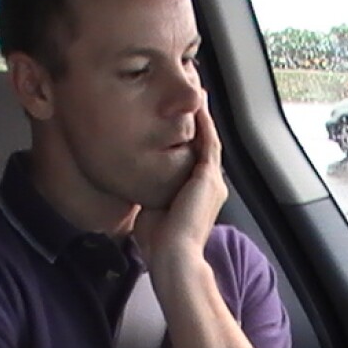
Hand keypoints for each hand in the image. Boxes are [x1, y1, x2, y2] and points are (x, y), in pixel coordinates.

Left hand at [134, 90, 227, 271]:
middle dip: (200, 117)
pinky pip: (208, 142)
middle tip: (195, 91)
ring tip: (198, 89)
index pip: (194, 155)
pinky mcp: (208, 178)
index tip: (180, 114)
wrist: (173, 258)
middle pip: (205, 142)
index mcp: (198, 194)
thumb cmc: (159, 245)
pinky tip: (198, 104)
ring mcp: (212, 181)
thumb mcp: (152, 212)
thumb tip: (134, 185)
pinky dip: (204, 122)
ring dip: (204, 113)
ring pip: (209, 138)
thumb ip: (150, 195)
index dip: (190, 133)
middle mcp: (210, 185)